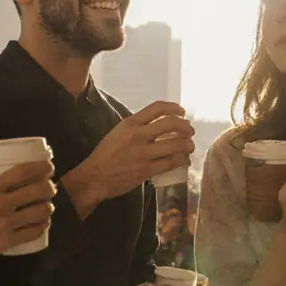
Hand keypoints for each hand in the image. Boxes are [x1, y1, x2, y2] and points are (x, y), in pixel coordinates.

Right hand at [0, 161, 56, 278]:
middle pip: (37, 190)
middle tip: (50, 186)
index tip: (48, 166)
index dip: (40, 166)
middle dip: (49, 186)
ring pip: (40, 212)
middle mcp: (1, 205)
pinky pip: (34, 232)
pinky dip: (43, 225)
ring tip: (47, 205)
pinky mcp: (8, 242)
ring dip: (48, 206)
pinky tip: (43, 222)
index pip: (22, 172)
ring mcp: (6, 225)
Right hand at [63, 101, 194, 216]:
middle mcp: (138, 135)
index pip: (157, 108)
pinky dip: (182, 161)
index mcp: (131, 123)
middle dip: (186, 127)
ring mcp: (143, 153)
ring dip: (188, 145)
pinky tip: (184, 161)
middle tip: (190, 132)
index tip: (182, 113)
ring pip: (175, 144)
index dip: (174, 108)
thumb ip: (136, 127)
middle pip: (171, 124)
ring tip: (190, 147)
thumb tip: (156, 123)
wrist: (95, 177)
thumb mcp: (118, 132)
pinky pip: (171, 163)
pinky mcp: (146, 170)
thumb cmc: (105, 155)